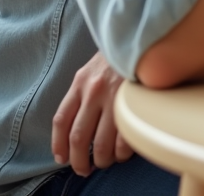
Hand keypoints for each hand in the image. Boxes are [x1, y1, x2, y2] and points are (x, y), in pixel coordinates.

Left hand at [52, 50, 132, 175]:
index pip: (62, 120)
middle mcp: (93, 90)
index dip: (59, 144)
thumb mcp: (94, 68)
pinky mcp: (135, 100)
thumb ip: (85, 90)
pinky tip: (123, 153)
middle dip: (79, 160)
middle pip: (78, 137)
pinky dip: (123, 151)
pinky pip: (125, 137)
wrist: (144, 34)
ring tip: (106, 162)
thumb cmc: (121, 55)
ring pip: (101, 141)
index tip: (62, 158)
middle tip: (84, 169)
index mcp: (80, 82)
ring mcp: (114, 96)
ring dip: (102, 159)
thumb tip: (81, 121)